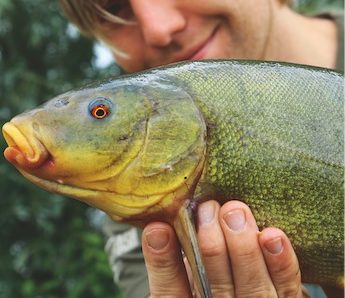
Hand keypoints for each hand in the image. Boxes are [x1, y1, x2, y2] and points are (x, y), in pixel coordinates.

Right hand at [142, 200, 307, 297]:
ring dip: (244, 249)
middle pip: (219, 290)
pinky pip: (288, 288)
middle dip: (213, 248)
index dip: (163, 263)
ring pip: (254, 289)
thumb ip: (172, 260)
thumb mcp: (184, 279)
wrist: (241, 296)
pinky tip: (272, 235)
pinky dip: (281, 263)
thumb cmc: (207, 286)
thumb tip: (158, 227)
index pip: (171, 294)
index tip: (158, 228)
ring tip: (235, 212)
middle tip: (208, 210)